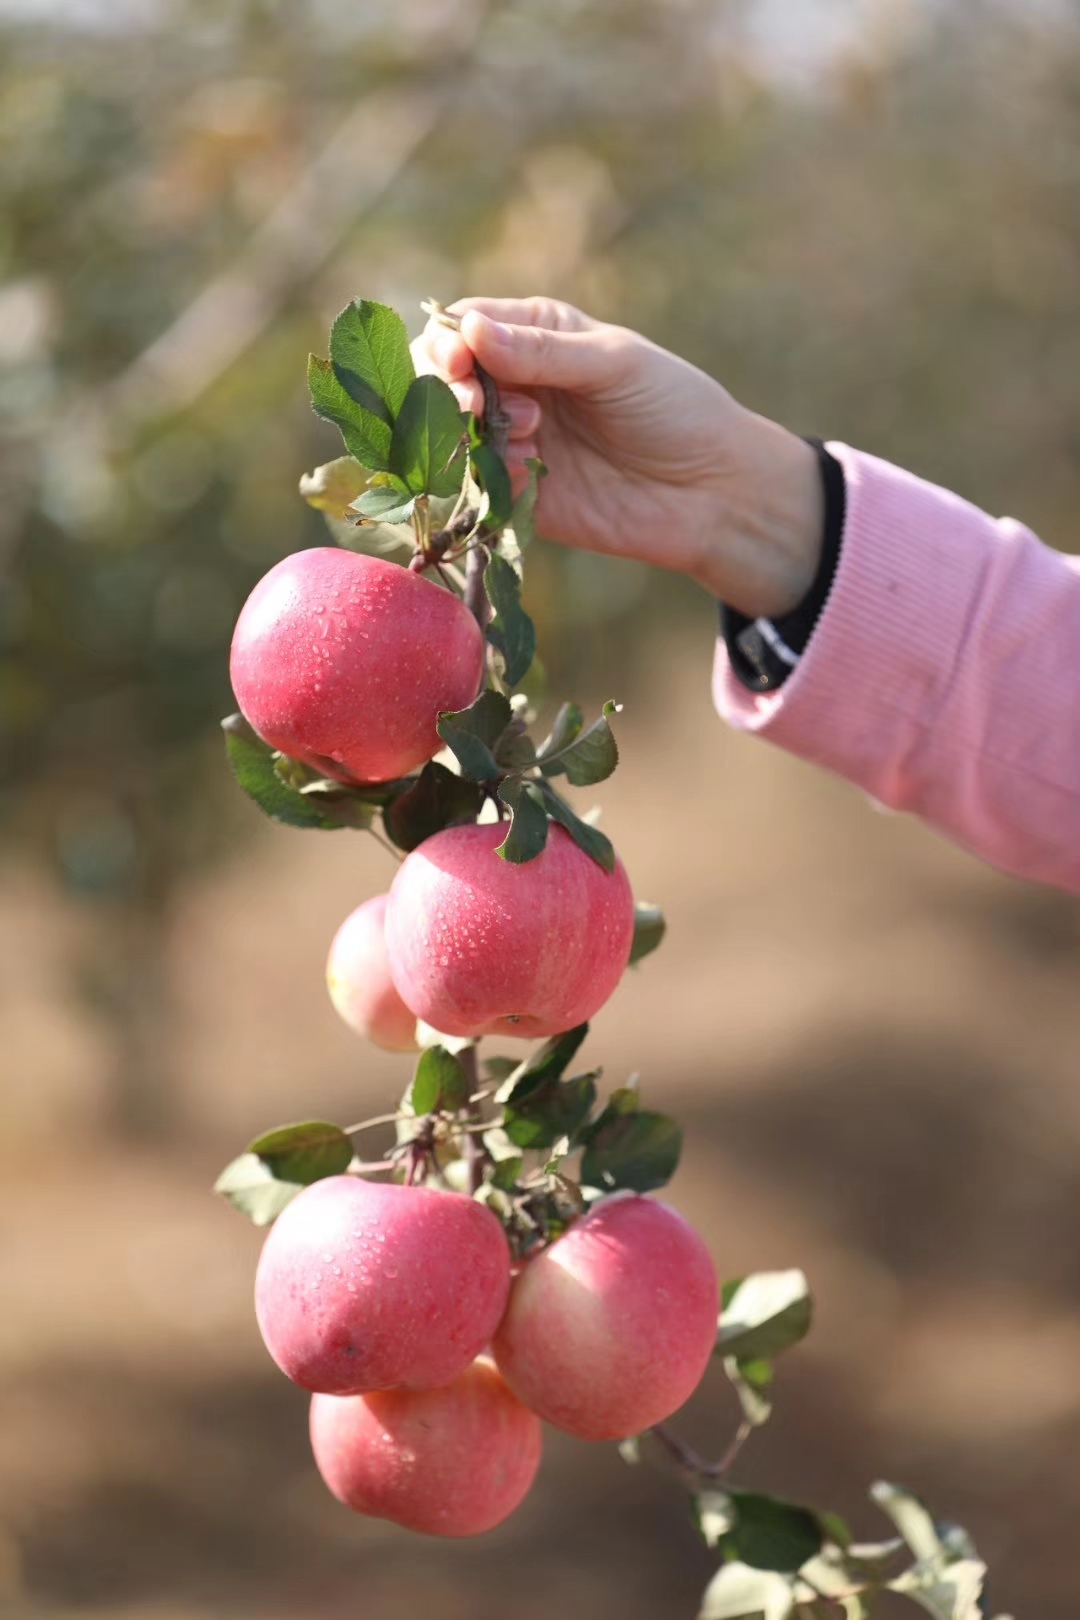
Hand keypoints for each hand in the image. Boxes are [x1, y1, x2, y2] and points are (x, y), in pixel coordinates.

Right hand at [413, 296, 822, 619]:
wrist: (711, 493)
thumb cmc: (674, 409)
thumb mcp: (614, 365)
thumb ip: (543, 351)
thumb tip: (470, 330)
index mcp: (535, 335)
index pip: (462, 327)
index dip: (447, 344)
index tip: (459, 363)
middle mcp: (515, 385)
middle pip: (441, 380)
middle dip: (447, 390)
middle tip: (478, 404)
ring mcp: (512, 441)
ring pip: (450, 435)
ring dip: (469, 433)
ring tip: (527, 437)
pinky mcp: (517, 494)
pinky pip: (476, 484)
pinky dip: (488, 475)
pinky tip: (529, 470)